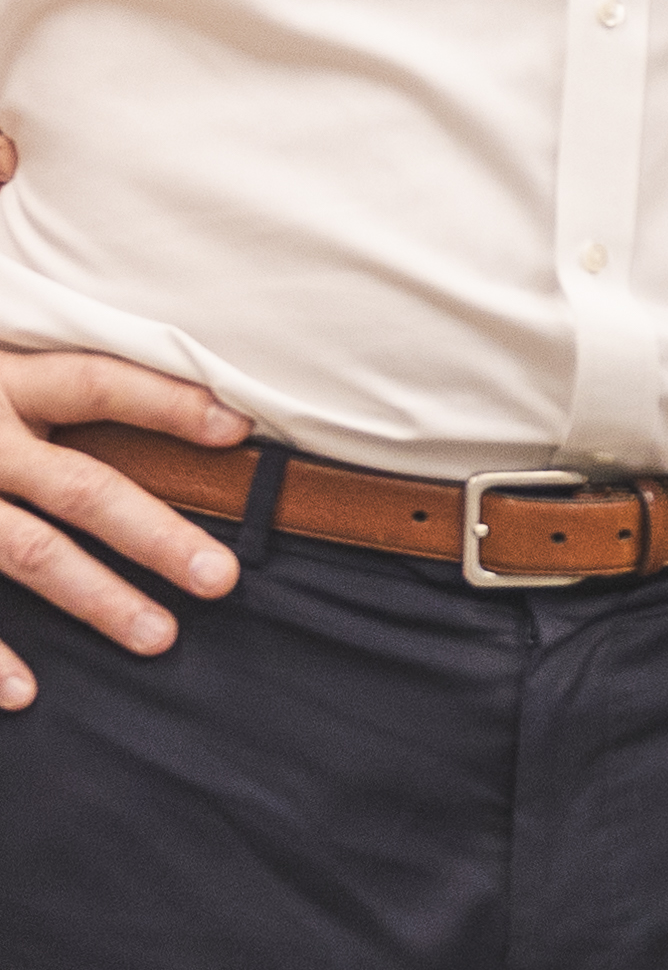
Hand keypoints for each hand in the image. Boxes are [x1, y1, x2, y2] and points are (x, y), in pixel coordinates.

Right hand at [0, 348, 251, 708]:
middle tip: (224, 578)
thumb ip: (51, 387)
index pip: (96, 382)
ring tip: (160, 638)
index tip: (238, 430)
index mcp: (1, 379)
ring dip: (94, 598)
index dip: (166, 403)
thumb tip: (193, 415)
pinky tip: (26, 693)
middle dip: (156, 533)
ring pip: (24, 552)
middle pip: (79, 485)